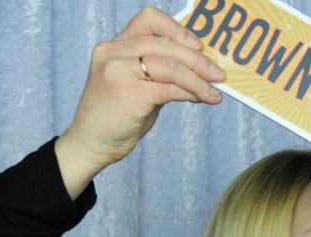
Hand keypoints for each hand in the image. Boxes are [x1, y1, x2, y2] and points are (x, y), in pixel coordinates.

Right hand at [55, 5, 224, 197]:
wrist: (92, 143)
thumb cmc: (117, 116)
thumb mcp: (135, 84)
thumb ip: (158, 72)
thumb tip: (200, 68)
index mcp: (114, 46)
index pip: (149, 20)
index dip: (177, 30)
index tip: (198, 46)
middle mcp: (113, 52)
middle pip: (165, 44)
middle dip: (197, 59)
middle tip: (218, 73)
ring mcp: (118, 72)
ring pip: (170, 66)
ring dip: (199, 79)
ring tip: (215, 90)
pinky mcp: (129, 94)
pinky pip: (170, 89)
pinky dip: (192, 93)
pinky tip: (204, 99)